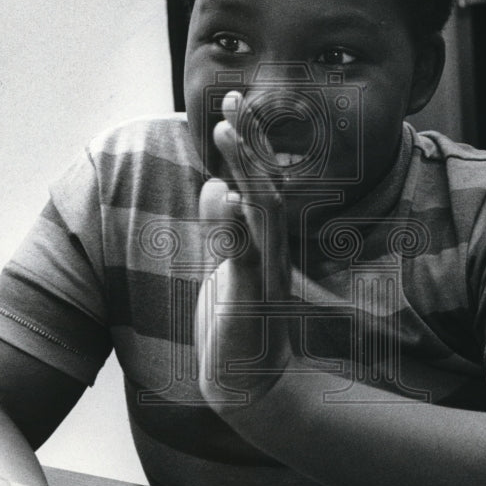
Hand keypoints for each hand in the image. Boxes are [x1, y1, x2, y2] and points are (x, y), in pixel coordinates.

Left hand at [196, 91, 296, 409]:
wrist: (252, 385)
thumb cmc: (239, 323)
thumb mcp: (229, 268)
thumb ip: (224, 230)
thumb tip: (214, 188)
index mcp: (265, 240)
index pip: (261, 181)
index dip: (251, 140)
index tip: (237, 101)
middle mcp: (271, 249)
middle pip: (267, 185)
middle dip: (251, 141)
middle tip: (234, 100)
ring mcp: (263, 273)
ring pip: (262, 213)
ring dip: (246, 169)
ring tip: (227, 133)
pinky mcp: (249, 300)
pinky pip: (244, 258)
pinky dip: (233, 227)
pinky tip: (221, 196)